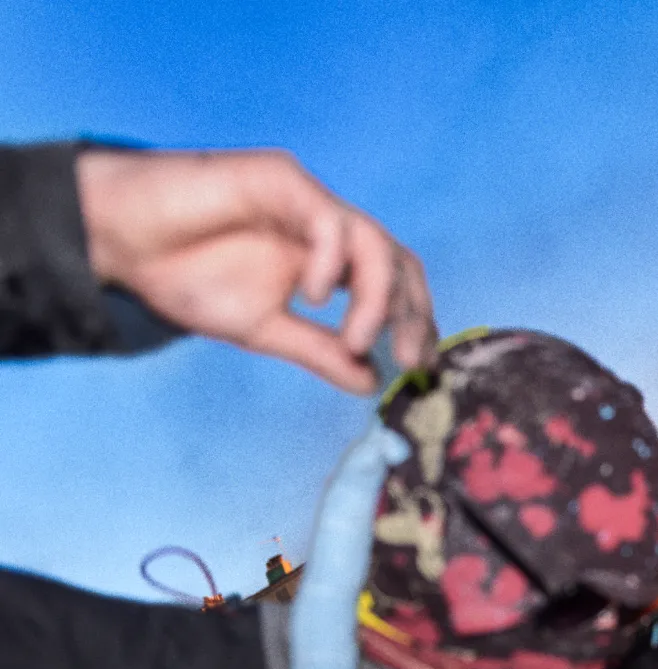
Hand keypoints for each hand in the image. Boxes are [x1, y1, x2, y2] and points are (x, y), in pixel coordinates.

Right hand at [77, 148, 434, 392]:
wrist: (121, 241)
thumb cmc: (185, 275)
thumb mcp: (264, 329)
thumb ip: (319, 351)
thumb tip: (371, 382)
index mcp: (327, 258)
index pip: (393, 283)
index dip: (414, 321)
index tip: (419, 366)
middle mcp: (326, 225)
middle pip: (397, 261)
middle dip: (412, 312)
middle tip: (411, 357)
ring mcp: (307, 199)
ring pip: (373, 242)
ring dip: (376, 297)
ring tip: (357, 339)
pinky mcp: (282, 179)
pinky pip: (328, 220)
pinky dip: (331, 262)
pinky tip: (312, 294)